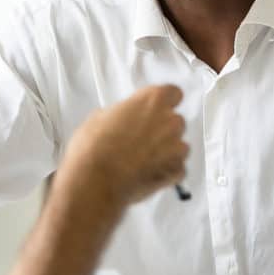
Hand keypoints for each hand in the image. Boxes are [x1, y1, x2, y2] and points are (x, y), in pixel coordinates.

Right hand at [61, 85, 189, 204]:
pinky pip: (177, 168)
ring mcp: (176, 147)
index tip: (155, 110)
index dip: (164, 103)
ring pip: (179, 145)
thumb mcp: (100, 117)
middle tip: (142, 138)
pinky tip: (148, 173)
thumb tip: (124, 118)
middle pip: (176, 121)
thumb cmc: (94, 147)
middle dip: (163, 129)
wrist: (95, 181)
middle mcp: (170, 121)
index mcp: (153, 100)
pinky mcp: (175, 171)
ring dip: (167, 151)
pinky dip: (167, 171)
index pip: (173, 93)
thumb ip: (123, 112)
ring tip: (144, 160)